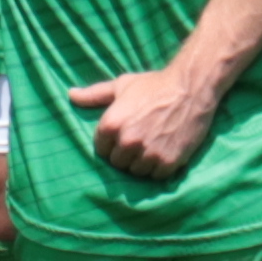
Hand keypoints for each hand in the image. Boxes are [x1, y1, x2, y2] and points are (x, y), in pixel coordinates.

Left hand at [69, 60, 223, 183]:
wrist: (191, 87)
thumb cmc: (154, 85)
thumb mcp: (122, 86)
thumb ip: (94, 94)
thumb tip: (70, 95)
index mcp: (111, 124)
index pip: (101, 150)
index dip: (112, 144)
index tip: (125, 136)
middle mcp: (127, 141)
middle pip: (118, 163)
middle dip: (127, 154)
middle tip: (142, 140)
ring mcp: (148, 153)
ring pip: (136, 172)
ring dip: (143, 163)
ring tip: (153, 146)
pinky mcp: (168, 162)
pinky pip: (156, 176)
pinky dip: (160, 167)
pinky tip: (165, 151)